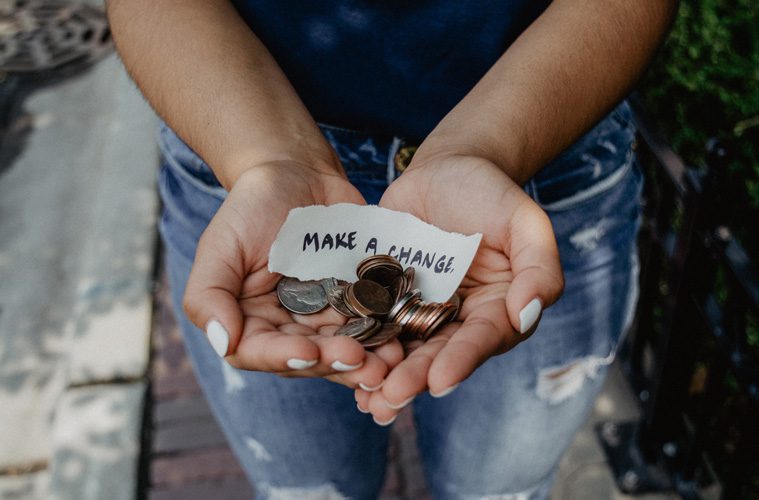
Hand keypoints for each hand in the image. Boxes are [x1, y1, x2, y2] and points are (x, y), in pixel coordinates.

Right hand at [183, 162, 403, 388]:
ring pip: (345, 348)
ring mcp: (325, 317)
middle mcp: (288, 328)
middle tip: (362, 362)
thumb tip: (223, 342)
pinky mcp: (357, 301)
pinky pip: (372, 323)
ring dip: (368, 360)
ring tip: (390, 361)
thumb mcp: (220, 245)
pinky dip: (386, 334)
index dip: (285, 357)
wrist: (297, 174)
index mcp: (250, 322)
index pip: (261, 352)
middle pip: (310, 358)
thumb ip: (209, 295)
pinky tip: (403, 337)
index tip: (309, 352)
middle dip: (335, 362)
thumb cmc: (251, 207)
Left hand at [357, 154, 563, 422]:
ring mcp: (420, 309)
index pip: (482, 339)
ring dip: (385, 375)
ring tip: (366, 399)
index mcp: (497, 309)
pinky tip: (340, 364)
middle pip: (438, 354)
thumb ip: (538, 267)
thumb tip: (527, 314)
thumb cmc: (491, 192)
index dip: (462, 360)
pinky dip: (360, 344)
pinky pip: (374, 323)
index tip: (440, 381)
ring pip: (404, 349)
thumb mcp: (524, 221)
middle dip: (415, 378)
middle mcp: (459, 319)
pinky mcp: (387, 297)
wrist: (446, 169)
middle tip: (391, 397)